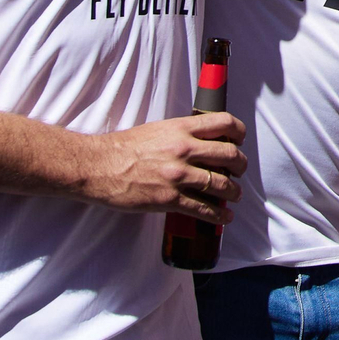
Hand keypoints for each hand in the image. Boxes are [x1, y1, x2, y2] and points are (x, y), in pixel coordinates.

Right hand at [84, 113, 247, 222]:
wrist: (98, 166)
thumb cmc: (123, 148)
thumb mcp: (156, 130)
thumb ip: (180, 134)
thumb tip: (199, 142)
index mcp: (180, 128)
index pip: (223, 123)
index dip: (238, 132)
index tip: (240, 140)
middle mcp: (184, 149)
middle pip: (229, 155)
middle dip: (240, 165)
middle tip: (239, 171)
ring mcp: (178, 175)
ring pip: (221, 184)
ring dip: (233, 192)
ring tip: (234, 195)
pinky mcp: (170, 199)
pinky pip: (204, 209)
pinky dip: (219, 215)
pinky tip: (224, 216)